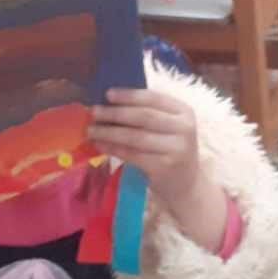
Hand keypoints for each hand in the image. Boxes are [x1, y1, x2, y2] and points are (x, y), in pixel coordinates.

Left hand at [89, 88, 225, 251]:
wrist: (186, 184)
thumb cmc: (170, 149)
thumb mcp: (169, 127)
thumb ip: (148, 112)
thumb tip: (109, 101)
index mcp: (184, 112)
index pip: (153, 98)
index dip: (129, 96)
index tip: (107, 94)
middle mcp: (184, 128)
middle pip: (143, 116)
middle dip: (115, 114)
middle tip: (93, 112)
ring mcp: (175, 149)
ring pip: (135, 136)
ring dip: (109, 132)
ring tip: (91, 130)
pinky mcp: (164, 167)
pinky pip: (132, 154)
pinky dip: (113, 148)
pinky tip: (100, 145)